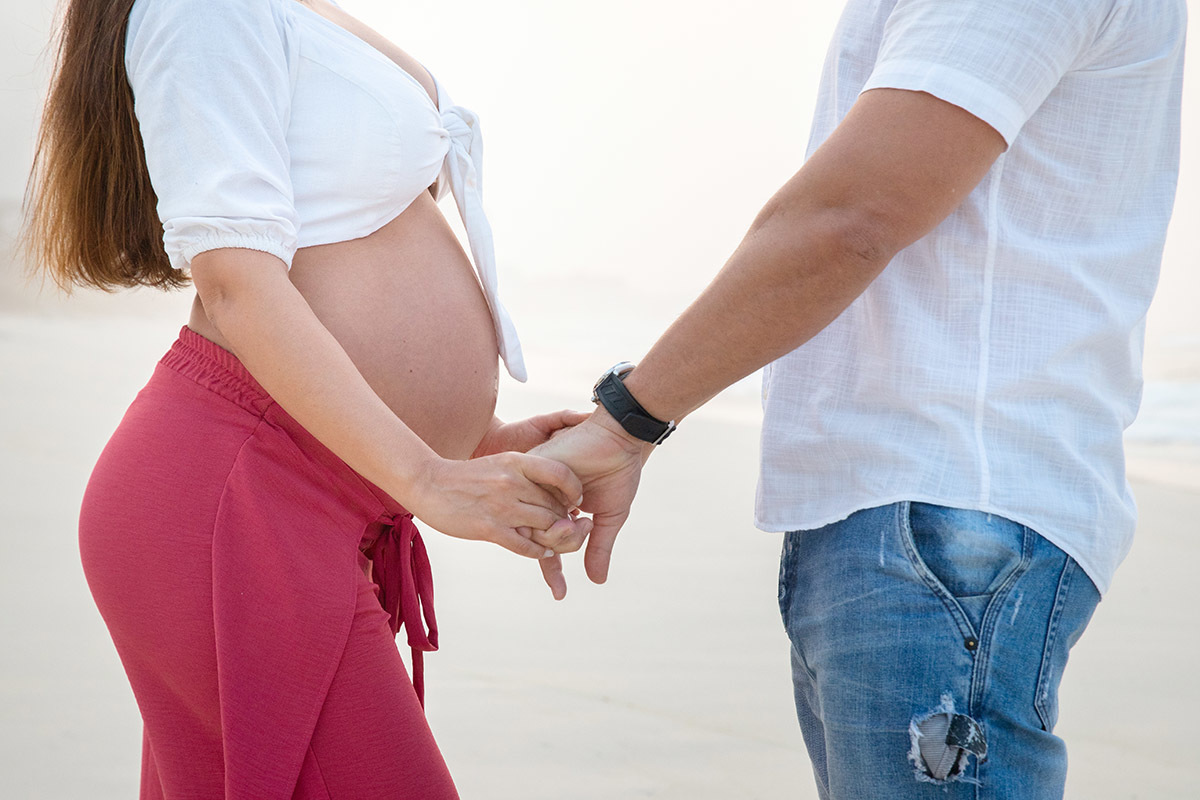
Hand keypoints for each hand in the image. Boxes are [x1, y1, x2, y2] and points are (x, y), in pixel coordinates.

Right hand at [470, 410, 591, 557]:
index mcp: (516, 462)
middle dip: (566, 518)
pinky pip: (526, 546)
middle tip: (571, 526)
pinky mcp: (490, 529)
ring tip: (558, 539)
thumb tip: (554, 489)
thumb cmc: (467, 476)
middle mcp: (512, 482)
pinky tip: (542, 551)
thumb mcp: (500, 463)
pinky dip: (539, 551)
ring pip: (546, 527)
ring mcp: (501, 506)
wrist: (428, 484)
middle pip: (556, 505)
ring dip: (555, 536)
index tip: (576, 500)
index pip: (561, 474)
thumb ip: (525, 474)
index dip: (574, 489)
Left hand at [529, 410, 650, 597]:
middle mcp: (543, 500)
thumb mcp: (610, 517)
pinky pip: (539, 510)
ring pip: (537, 530)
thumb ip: (599, 548)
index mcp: (558, 510)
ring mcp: (537, 487)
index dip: (552, 570)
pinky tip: (577, 503)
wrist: (621, 439)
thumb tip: (597, 581)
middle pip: (541, 543)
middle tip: (585, 528)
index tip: (559, 594)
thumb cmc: (618, 472)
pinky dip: (561, 513)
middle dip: (564, 546)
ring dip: (564, 533)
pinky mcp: (534, 472)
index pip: (546, 546)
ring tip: (583, 518)